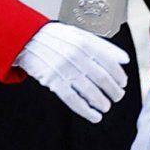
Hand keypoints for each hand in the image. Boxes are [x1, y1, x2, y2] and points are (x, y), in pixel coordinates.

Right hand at [15, 22, 129, 122]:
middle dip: (114, 91)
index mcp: (84, 42)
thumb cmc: (53, 37)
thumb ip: (103, 45)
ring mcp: (64, 69)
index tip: (122, 83)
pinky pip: (73, 99)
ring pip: (90, 91)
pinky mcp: (52, 81)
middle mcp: (76, 55)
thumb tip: (124, 59)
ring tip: (105, 106)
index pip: (110, 63)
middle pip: (102, 79)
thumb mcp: (78, 34)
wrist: (25, 39)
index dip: (119, 76)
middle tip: (117, 96)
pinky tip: (93, 115)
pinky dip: (85, 110)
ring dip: (102, 102)